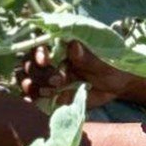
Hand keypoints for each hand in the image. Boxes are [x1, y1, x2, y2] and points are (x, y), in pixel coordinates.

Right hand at [18, 41, 133, 107]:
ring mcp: (48, 77)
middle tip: (57, 81)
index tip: (45, 61)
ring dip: (33, 86)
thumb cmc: (112, 66)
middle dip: (40, 73)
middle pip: (29, 63)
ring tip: (49, 92)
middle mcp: (51, 60)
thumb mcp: (104, 62)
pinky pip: (33, 96)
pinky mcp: (50, 94)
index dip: (37, 51)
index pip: (39, 43)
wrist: (118, 86)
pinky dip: (30, 100)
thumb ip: (88, 57)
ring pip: (28, 79)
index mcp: (62, 45)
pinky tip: (33, 102)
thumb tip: (74, 46)